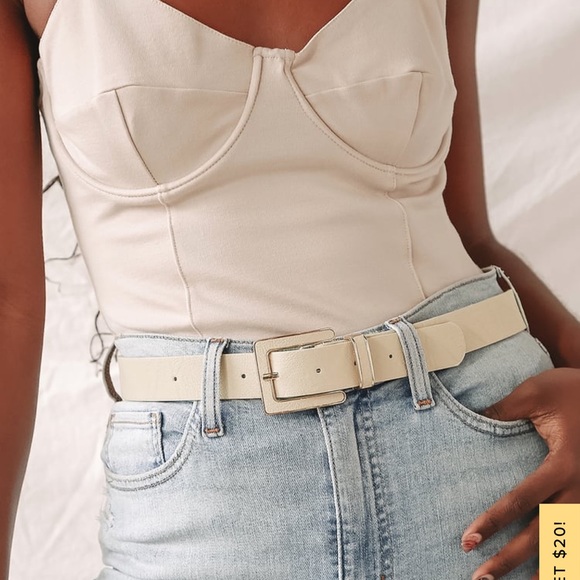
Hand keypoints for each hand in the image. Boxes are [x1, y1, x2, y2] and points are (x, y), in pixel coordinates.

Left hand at [459, 367, 579, 579]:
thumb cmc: (570, 390)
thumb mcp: (533, 393)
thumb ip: (500, 409)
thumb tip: (467, 419)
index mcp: (564, 464)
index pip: (523, 499)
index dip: (494, 521)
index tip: (469, 539)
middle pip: (545, 534)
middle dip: (513, 559)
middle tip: (481, 578)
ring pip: (569, 544)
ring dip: (544, 570)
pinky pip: (578, 534)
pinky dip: (569, 560)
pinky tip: (554, 574)